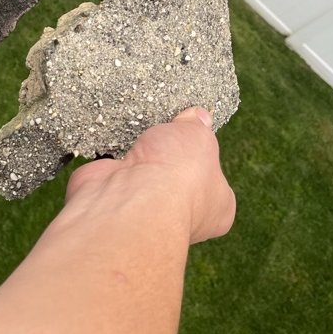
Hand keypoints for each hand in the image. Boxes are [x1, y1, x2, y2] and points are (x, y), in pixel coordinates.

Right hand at [63, 107, 235, 244]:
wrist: (130, 198)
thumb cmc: (178, 176)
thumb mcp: (199, 136)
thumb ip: (197, 124)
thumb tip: (198, 117)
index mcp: (217, 207)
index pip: (213, 178)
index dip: (201, 153)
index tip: (190, 134)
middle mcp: (185, 216)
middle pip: (177, 176)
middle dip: (166, 155)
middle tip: (162, 137)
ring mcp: (148, 213)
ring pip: (145, 177)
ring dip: (140, 159)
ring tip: (139, 141)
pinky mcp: (116, 204)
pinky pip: (117, 178)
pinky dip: (114, 164)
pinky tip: (117, 153)